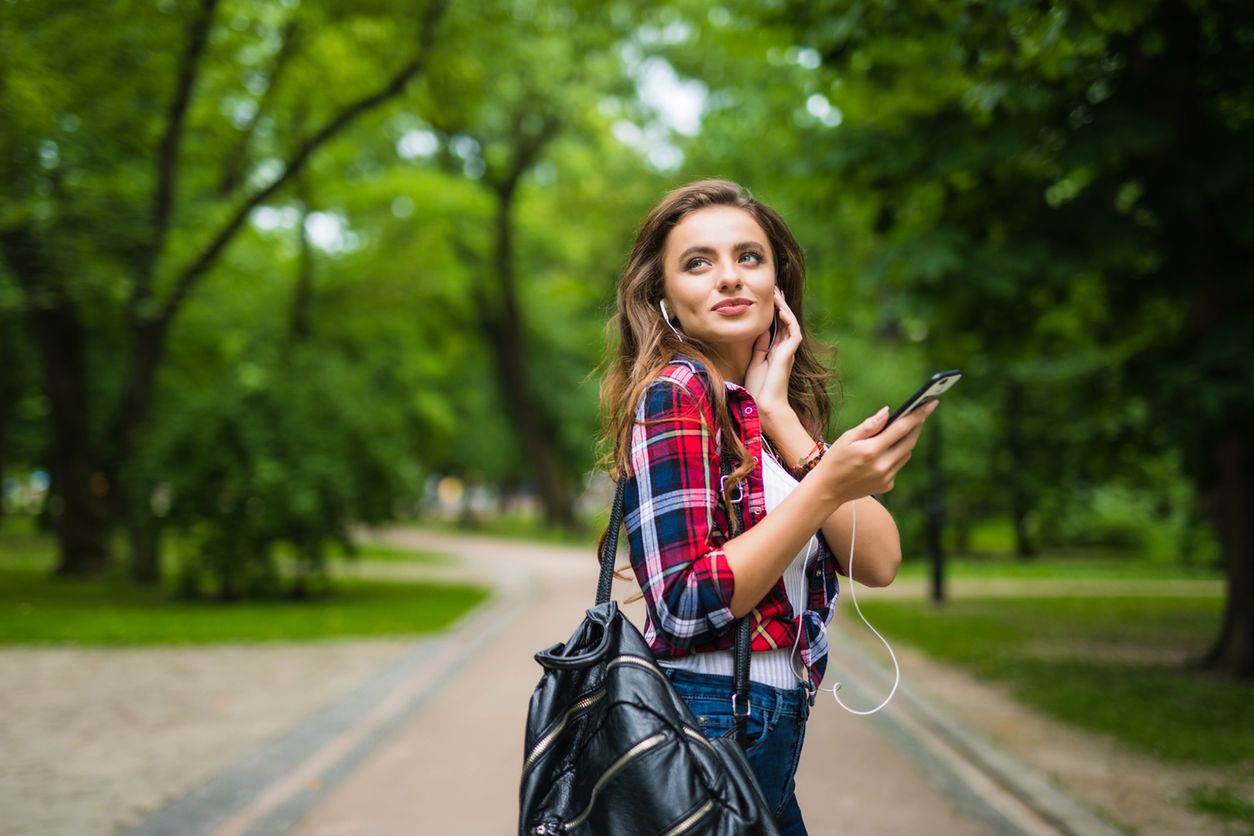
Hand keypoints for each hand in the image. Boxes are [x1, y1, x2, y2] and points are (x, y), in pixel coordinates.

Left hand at [744, 287, 802, 423]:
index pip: (776, 327)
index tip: (768, 299)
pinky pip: (793, 333)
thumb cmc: (757, 387)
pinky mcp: (789, 354)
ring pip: (790, 324)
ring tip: (778, 295)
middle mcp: (783, 349)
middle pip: (785, 322)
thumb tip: (762, 330)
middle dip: (781, 305)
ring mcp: (788, 351)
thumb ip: (760, 346)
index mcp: (775, 351)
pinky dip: (788, 320)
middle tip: (775, 290)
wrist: (763, 403)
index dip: (774, 312)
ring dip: (785, 309)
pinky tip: (781, 310)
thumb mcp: (755, 361)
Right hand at [815, 400, 937, 504]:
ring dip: (907, 440)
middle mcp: (882, 466)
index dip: (918, 414)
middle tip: (921, 412)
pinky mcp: (888, 485)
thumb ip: (869, 426)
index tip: (931, 403)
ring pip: (906, 453)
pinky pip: (899, 465)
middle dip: (917, 425)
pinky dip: (897, 454)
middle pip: (909, 441)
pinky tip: (888, 449)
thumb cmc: (835, 460)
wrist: (828, 490)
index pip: (901, 428)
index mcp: (871, 451)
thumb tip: (888, 411)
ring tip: (904, 428)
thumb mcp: (847, 438)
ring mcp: (886, 477)